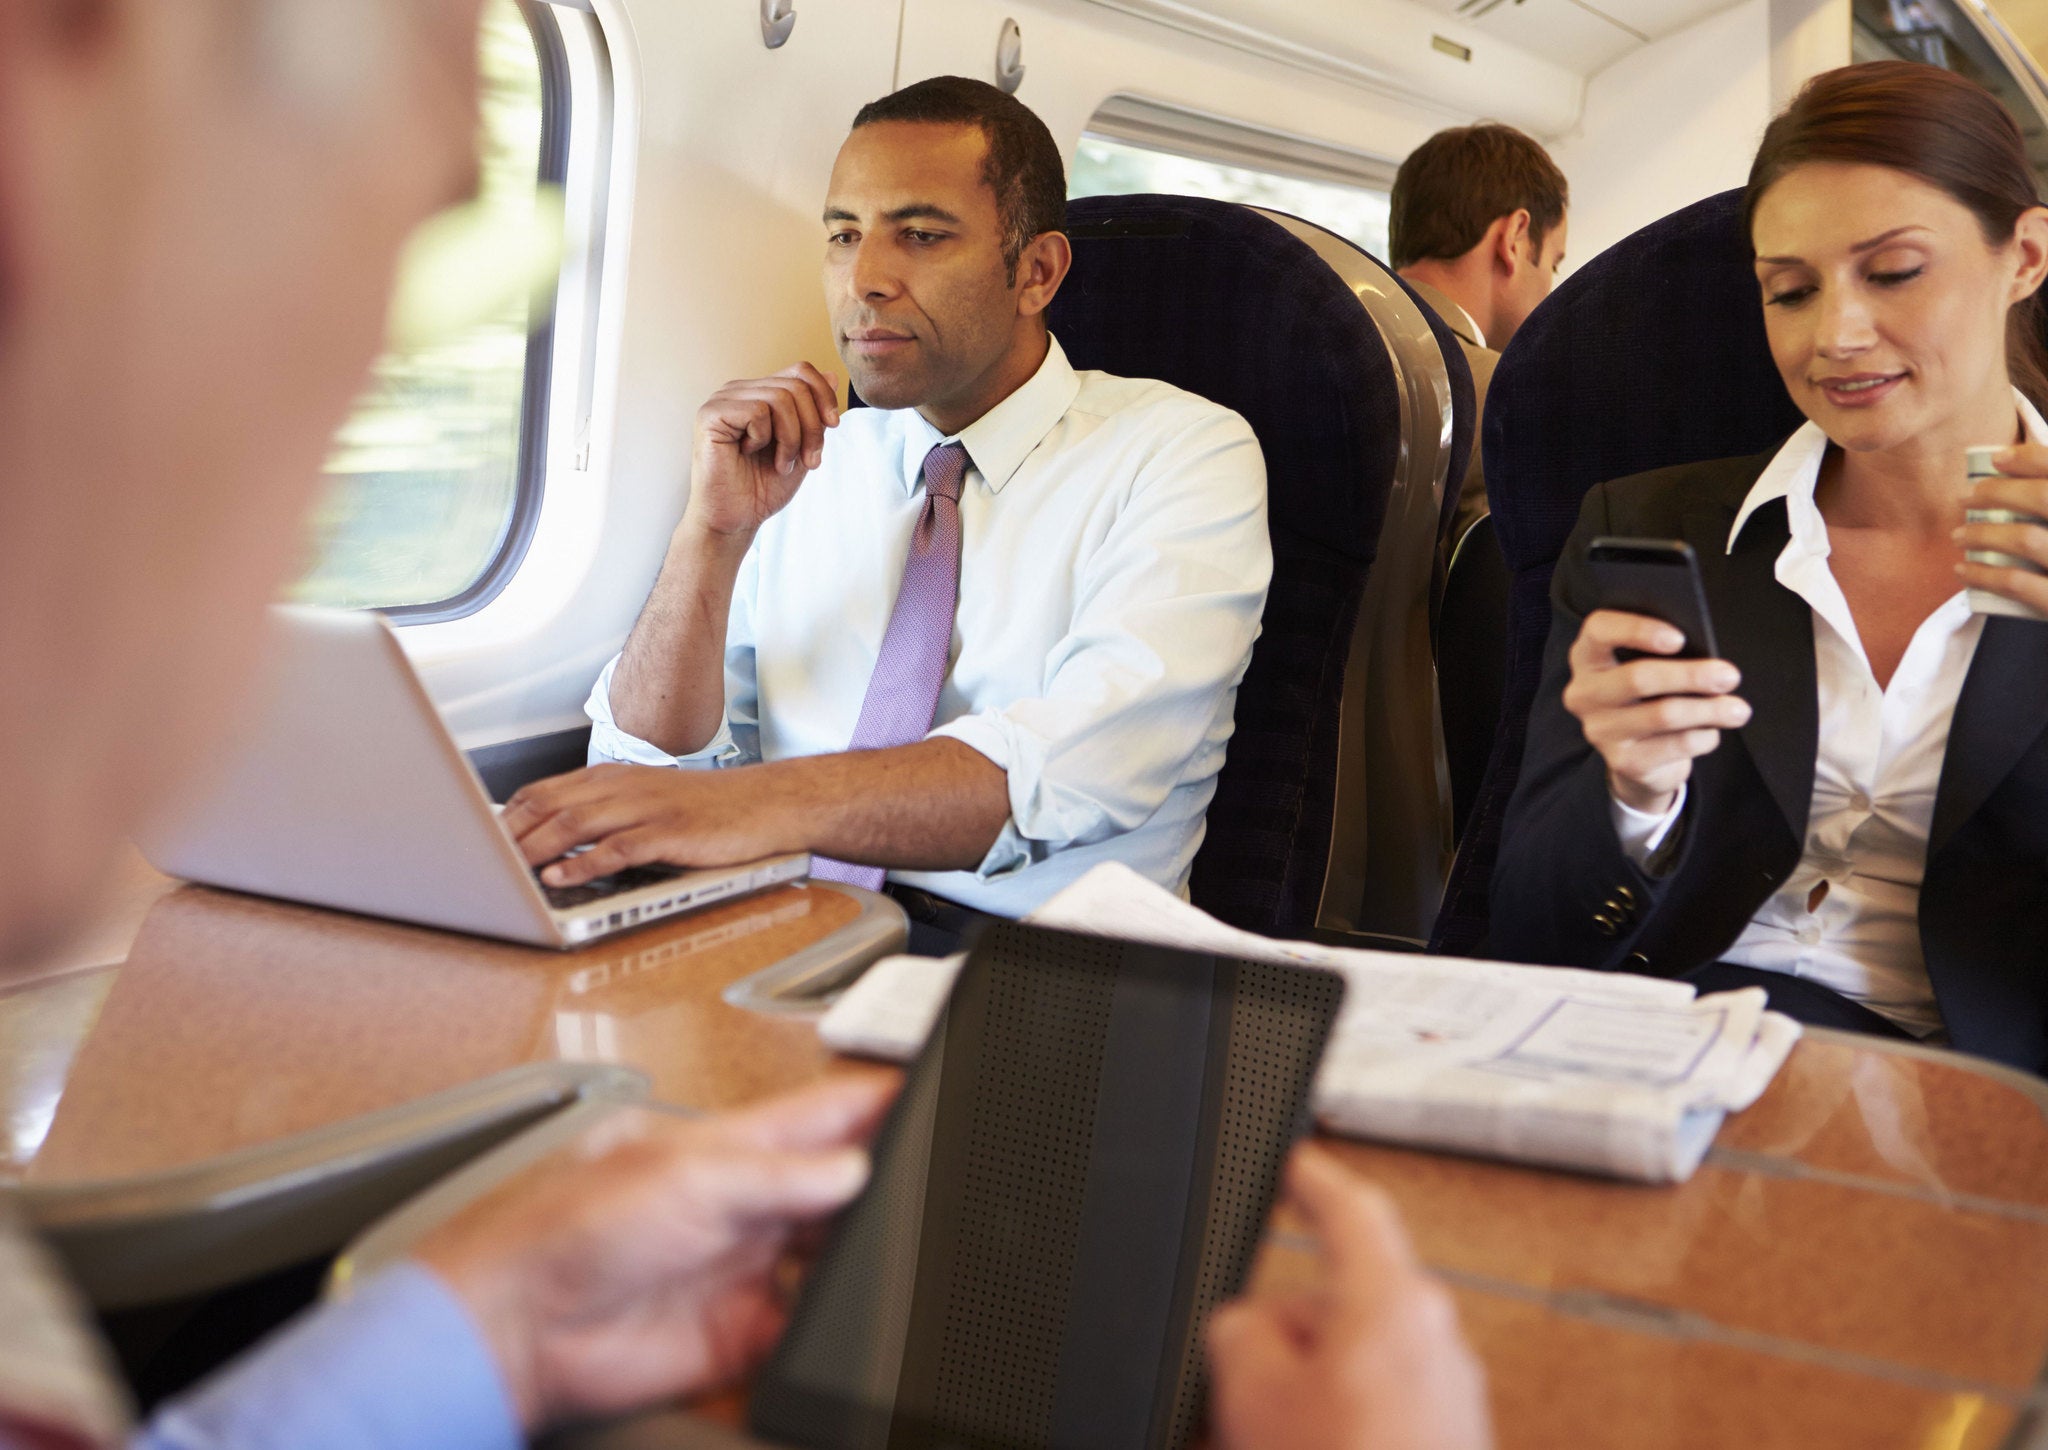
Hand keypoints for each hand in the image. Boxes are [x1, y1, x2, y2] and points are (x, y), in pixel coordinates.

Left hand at [415, 1070, 897, 1428]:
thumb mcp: (686, 1176)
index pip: (828, 1113)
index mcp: (738, 1146)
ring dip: (865, 1255)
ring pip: (839, 1257)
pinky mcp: (747, 1334)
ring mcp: (752, 1269)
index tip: (932, 1091)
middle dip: (886, 1185)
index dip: (880, 1099)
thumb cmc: (571, 1226)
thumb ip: (778, 1174)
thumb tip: (854, 1168)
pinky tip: (847, 1311)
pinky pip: (813, 1328)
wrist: (523, 1325)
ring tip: (889, 1248)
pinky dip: (836, 1325)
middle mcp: (752, 1204)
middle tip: (925, 1187)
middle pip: (845, 1187)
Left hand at [503, 763, 795, 885]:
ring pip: (575, 823)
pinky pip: (616, 848)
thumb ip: (606, 811)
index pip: (545, 790)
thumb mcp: (649, 799)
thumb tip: (556, 838)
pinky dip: (583, 863)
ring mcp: (647, 807)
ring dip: (536, 848)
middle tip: (481, 860)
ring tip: (508, 871)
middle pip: (550, 804)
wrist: (766, 803)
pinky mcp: (669, 832)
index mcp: (614, 776)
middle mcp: (624, 786)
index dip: (508, 816)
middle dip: (511, 833)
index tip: (481, 841)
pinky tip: (561, 877)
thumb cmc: (709, 808)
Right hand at [685, 364, 841, 539]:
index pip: (801, 371)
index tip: (834, 426)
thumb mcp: (803, 447)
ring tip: (781, 463)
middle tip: (807, 460)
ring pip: (780, 398)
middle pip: (796, 386)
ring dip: (791, 438)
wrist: (736, 518)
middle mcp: (740, 391)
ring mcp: (723, 400)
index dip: (824, 395)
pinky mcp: (710, 414)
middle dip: (812, 427)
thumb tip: (833, 375)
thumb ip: (814, 414)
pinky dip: (763, 438)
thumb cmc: (763, 487)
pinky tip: (749, 453)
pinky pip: (756, 412)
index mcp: (760, 394)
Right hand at [1206, 1146, 1491, 1449]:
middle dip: (1287, 1335)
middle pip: (1339, 1299)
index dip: (1311, 1177)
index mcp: (1395, 1304)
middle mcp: (1435, 1337)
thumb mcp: (1253, 1392)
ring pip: (1353, 1356)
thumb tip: (1244, 1327)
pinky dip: (1339, 1417)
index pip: (1351, 1208)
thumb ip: (1238, 1331)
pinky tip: (1308, 1445)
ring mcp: (1448, 1389)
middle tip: (1244, 1383)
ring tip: (1275, 1436)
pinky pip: (1377, 1397)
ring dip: (1308, 1386)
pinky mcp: (1448, 1433)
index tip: (1295, 1161)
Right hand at [1563, 610, 1749, 815]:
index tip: (1679, 638)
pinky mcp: (1623, 762)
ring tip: (1739, 709)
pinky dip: (1704, 736)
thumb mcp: (1650, 668)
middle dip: (1692, 675)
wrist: (1639, 759)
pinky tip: (1713, 731)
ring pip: (1663, 714)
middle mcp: (1585, 693)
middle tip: (1729, 676)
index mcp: (1588, 657)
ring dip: (1710, 710)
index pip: (1600, 630)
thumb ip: (1665, 655)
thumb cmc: (1651, 698)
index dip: (1637, 630)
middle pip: (1638, 677)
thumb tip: (1707, 655)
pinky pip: (1676, 745)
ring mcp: (1600, 730)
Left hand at [1955, 442, 2047, 612]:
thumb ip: (2047, 504)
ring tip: (1960, 534)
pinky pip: (2018, 584)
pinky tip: (1963, 569)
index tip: (1998, 459)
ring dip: (1983, 533)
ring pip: (2026, 539)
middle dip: (1998, 492)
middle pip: (2046, 498)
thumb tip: (2019, 470)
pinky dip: (1983, 574)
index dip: (2032, 458)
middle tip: (1966, 498)